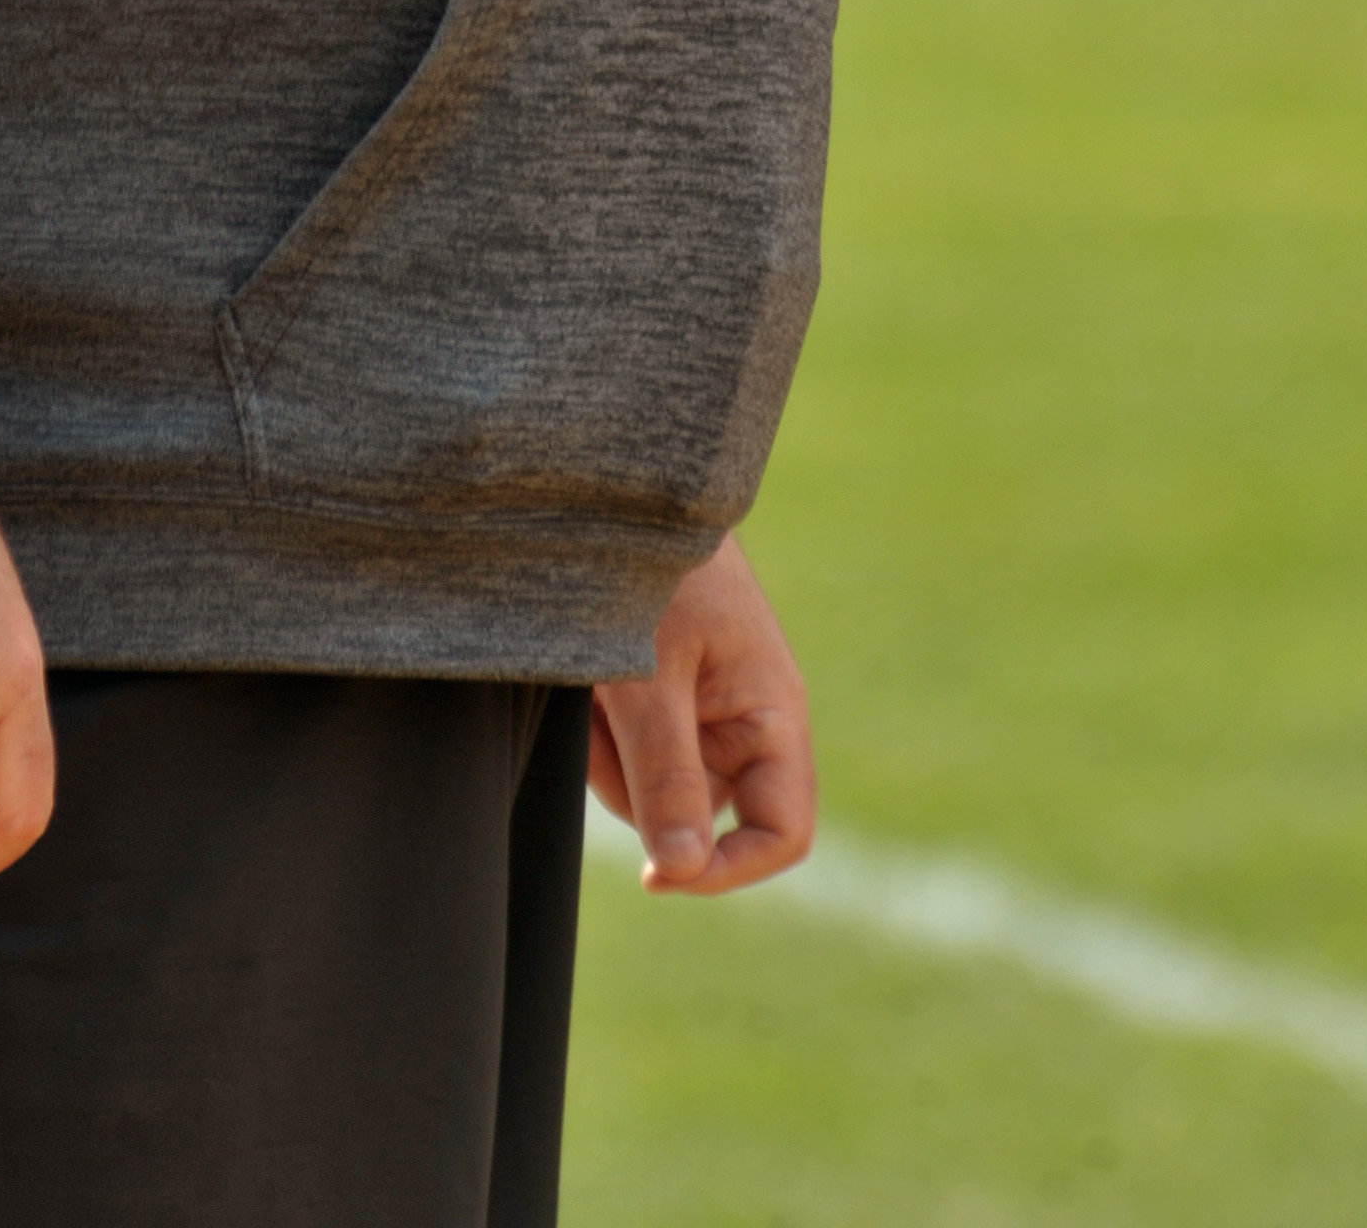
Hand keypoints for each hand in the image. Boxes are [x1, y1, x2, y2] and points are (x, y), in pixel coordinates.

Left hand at [589, 533, 814, 895]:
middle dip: (639, 786)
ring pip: (650, 787)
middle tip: (604, 719)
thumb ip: (667, 772)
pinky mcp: (658, 697)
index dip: (729, 870)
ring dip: (609, 753)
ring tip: (593, 683)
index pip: (782, 830)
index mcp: (772, 713)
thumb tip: (685, 871)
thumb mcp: (648, 674)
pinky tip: (583, 685)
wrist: (616, 492)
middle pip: (697, 814)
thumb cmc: (649, 566)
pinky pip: (625, 752)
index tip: (657, 874)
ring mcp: (700, 710)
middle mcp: (744, 720)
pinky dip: (597, 731)